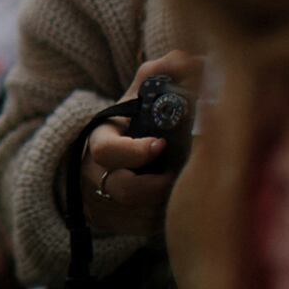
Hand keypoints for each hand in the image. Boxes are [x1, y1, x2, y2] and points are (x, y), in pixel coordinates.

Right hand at [81, 50, 203, 234]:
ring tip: (183, 188)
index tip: (160, 145)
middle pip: (121, 189)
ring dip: (164, 203)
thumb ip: (159, 76)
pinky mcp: (121, 226)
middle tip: (177, 176)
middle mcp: (98, 176)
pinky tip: (178, 204)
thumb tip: (191, 59)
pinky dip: (165, 218)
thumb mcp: (135, 100)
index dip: (133, 151)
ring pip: (139, 214)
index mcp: (99, 142)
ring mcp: (108, 204)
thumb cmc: (130, 128)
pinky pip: (147, 230)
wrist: (104, 167)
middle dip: (152, 186)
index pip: (107, 151)